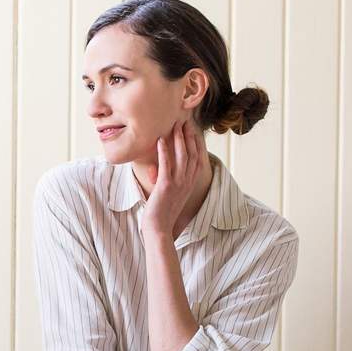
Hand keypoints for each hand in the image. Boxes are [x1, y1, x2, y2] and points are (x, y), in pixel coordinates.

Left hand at [142, 120, 205, 236]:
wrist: (159, 229)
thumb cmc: (161, 213)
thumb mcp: (166, 193)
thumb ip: (163, 179)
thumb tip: (154, 169)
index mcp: (190, 183)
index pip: (197, 159)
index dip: (196, 143)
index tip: (193, 129)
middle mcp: (187, 182)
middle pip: (191, 154)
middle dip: (189, 136)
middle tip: (185, 121)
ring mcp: (178, 183)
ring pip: (181, 156)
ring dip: (178, 139)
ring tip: (175, 125)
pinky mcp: (166, 186)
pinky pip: (166, 165)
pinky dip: (164, 151)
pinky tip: (160, 140)